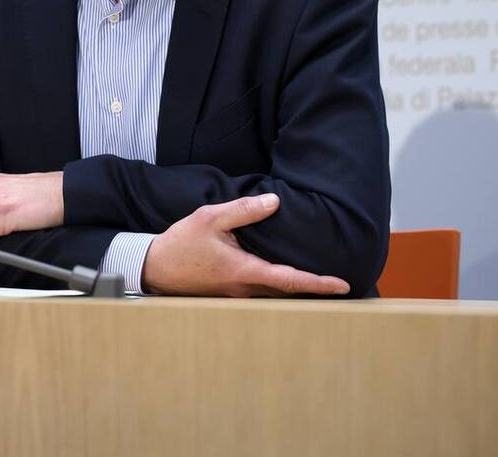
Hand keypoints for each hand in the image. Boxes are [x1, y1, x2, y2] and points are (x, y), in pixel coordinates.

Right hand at [142, 193, 349, 296]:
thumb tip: (274, 202)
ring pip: (276, 295)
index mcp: (245, 271)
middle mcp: (246, 288)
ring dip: (298, 289)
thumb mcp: (210, 218)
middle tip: (342, 286)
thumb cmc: (181, 243)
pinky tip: (284, 278)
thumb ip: (243, 210)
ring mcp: (238, 294)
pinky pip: (262, 292)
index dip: (319, 283)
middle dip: (315, 290)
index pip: (291, 280)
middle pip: (289, 293)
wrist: (154, 267)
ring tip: (320, 282)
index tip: (343, 286)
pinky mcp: (230, 293)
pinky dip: (279, 287)